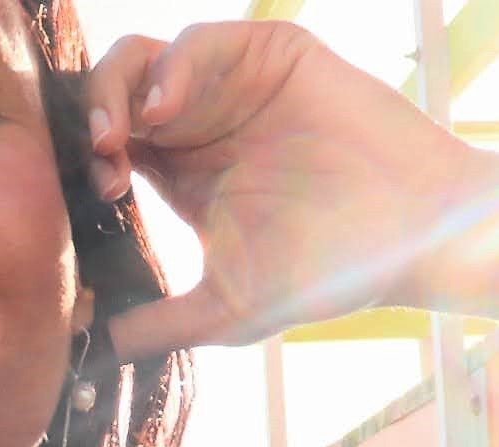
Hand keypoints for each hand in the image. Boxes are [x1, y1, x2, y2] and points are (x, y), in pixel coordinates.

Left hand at [82, 21, 486, 360]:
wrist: (413, 237)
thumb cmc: (330, 274)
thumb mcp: (227, 310)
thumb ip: (158, 326)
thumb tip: (90, 353)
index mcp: (179, 172)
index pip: (103, 149)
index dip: (85, 166)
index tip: (98, 198)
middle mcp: (197, 123)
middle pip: (109, 97)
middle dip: (88, 120)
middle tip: (97, 158)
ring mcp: (231, 85)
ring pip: (140, 60)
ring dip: (115, 90)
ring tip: (118, 135)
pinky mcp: (269, 54)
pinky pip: (197, 41)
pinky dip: (170, 68)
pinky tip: (163, 110)